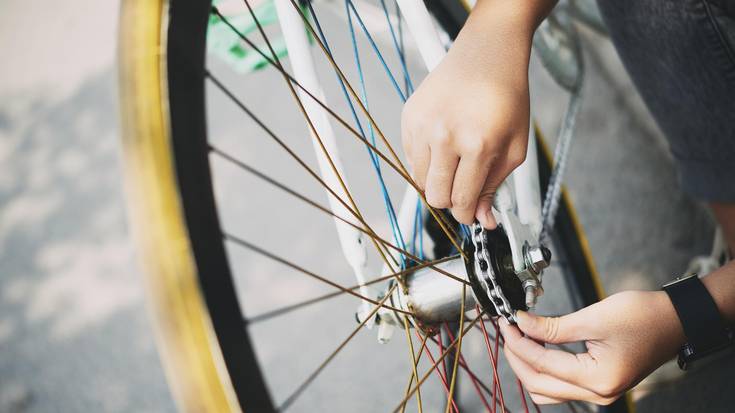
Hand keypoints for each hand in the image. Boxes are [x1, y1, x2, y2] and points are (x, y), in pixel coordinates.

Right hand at [401, 1, 544, 227]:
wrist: (487, 52)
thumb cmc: (506, 96)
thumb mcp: (515, 146)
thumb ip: (496, 186)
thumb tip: (484, 220)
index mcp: (477, 144)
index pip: (461, 201)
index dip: (468, 215)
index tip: (472, 214)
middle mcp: (445, 136)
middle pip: (435, 197)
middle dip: (451, 201)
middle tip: (464, 188)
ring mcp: (423, 126)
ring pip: (419, 181)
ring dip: (437, 181)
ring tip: (455, 162)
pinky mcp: (409, 117)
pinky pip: (410, 158)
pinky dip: (426, 161)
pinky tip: (443, 144)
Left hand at [499, 290, 685, 404]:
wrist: (675, 320)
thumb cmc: (644, 316)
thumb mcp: (593, 317)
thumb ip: (553, 326)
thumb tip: (522, 323)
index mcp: (598, 379)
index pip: (542, 364)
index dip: (519, 343)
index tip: (507, 323)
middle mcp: (599, 393)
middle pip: (540, 384)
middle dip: (518, 357)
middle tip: (508, 330)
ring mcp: (600, 392)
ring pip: (548, 390)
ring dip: (529, 366)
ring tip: (520, 338)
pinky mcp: (600, 384)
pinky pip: (562, 385)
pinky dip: (545, 368)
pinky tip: (538, 346)